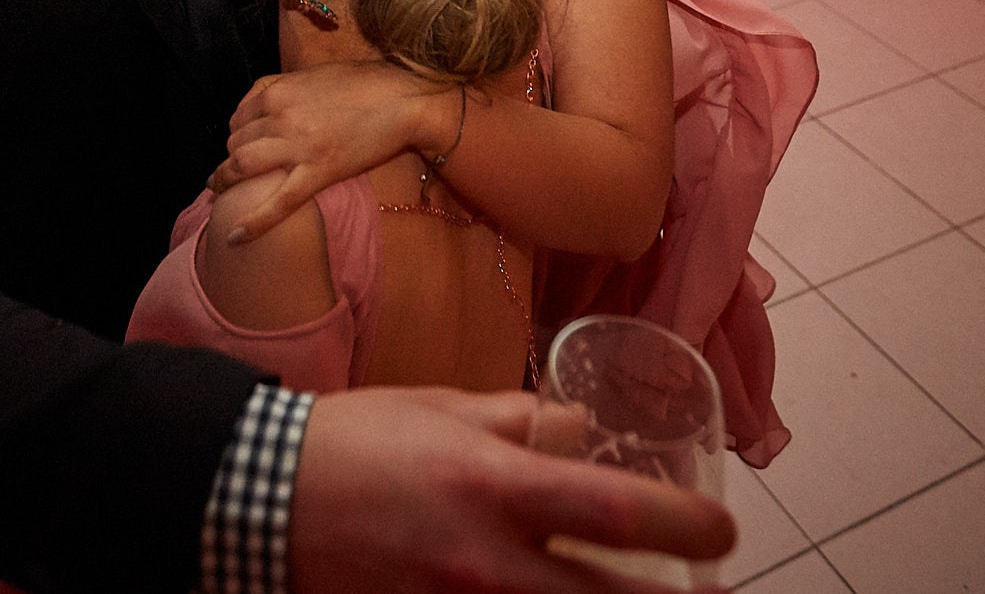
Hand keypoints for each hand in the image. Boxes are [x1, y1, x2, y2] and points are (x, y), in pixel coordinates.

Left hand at [211, 63, 451, 243]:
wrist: (405, 99)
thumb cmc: (365, 82)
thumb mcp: (314, 74)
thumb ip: (283, 86)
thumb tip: (262, 101)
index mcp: (278, 91)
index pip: (238, 118)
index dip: (236, 133)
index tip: (241, 144)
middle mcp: (280, 117)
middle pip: (236, 143)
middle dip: (232, 157)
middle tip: (233, 171)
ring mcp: (298, 147)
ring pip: (243, 167)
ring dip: (227, 181)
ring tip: (219, 192)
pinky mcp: (319, 173)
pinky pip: (278, 203)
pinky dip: (253, 222)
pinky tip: (235, 237)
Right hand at [289, 388, 736, 593]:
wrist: (261, 497)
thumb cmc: (354, 443)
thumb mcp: (440, 409)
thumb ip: (518, 421)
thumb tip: (583, 431)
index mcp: (490, 483)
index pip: (614, 511)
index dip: (685, 527)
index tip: (723, 530)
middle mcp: (486, 558)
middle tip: (714, 593)